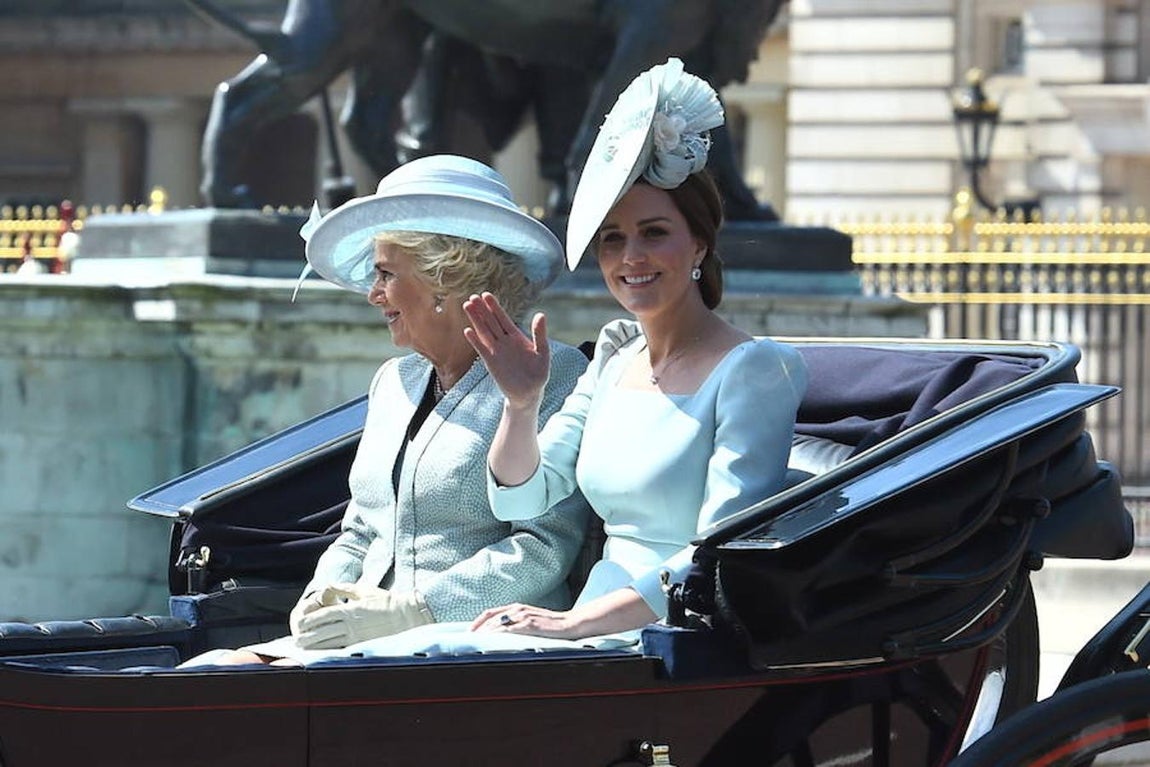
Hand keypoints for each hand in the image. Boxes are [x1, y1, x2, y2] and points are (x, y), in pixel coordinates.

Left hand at [295, 583, 433, 649]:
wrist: (407, 615)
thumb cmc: (386, 601)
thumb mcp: (364, 590)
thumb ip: (344, 589)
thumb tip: (329, 586)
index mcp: (350, 610)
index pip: (324, 617)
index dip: (310, 622)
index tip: (300, 625)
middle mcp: (351, 625)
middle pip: (323, 633)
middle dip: (308, 637)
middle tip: (297, 641)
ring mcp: (357, 637)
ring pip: (331, 644)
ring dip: (316, 647)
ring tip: (305, 650)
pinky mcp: (364, 645)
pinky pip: (343, 650)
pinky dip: (331, 652)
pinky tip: (324, 654)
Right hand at [462, 292, 549, 408]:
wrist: (529, 393)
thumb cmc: (538, 373)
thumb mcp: (543, 352)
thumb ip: (539, 334)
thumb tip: (540, 314)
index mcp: (517, 337)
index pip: (504, 318)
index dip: (495, 307)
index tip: (486, 295)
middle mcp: (505, 342)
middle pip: (491, 322)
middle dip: (482, 310)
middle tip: (473, 296)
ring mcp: (496, 351)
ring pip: (484, 332)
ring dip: (476, 320)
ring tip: (467, 306)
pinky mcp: (491, 363)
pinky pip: (481, 349)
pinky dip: (475, 340)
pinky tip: (468, 331)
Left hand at [470, 602, 576, 639]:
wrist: (570, 623)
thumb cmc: (552, 625)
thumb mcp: (531, 621)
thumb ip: (517, 624)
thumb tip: (502, 634)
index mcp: (516, 608)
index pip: (490, 613)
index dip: (477, 622)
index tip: (468, 633)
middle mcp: (517, 609)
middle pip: (490, 618)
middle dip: (478, 630)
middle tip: (468, 641)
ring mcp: (524, 616)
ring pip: (497, 624)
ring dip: (485, 634)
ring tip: (475, 643)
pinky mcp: (530, 624)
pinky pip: (510, 630)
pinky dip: (498, 636)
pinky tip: (492, 642)